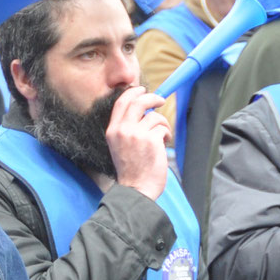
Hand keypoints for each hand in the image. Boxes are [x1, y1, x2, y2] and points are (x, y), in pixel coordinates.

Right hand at [105, 86, 170, 201]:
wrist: (136, 189)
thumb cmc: (131, 170)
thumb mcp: (119, 146)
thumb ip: (126, 129)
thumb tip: (144, 111)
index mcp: (112, 131)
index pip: (120, 103)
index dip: (132, 93)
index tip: (141, 90)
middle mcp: (123, 130)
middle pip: (138, 102)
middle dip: (151, 97)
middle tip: (160, 99)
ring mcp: (137, 135)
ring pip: (155, 116)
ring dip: (162, 124)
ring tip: (162, 136)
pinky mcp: (152, 140)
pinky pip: (163, 128)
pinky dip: (167, 134)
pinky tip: (164, 144)